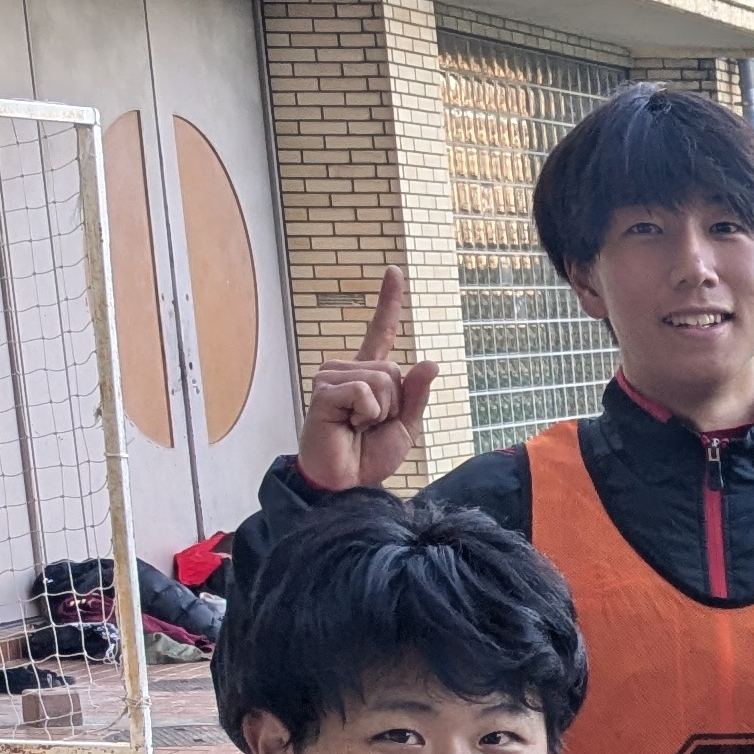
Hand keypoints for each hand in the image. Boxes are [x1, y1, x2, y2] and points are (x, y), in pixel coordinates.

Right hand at [296, 268, 437, 490]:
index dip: (388, 301)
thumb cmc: (370, 455)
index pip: (380, 331)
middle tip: (371, 425)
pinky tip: (348, 425)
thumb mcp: (405, 425)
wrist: (347, 483)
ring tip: (358, 427)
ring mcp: (331, 377)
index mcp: (368, 375)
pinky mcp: (323, 390)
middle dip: (395, 403)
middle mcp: (347, 369)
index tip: (394, 271)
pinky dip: (368, 412)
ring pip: (383, 379)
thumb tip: (430, 362)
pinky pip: (365, 391)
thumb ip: (416, 395)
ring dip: (381, 411)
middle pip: (393, 369)